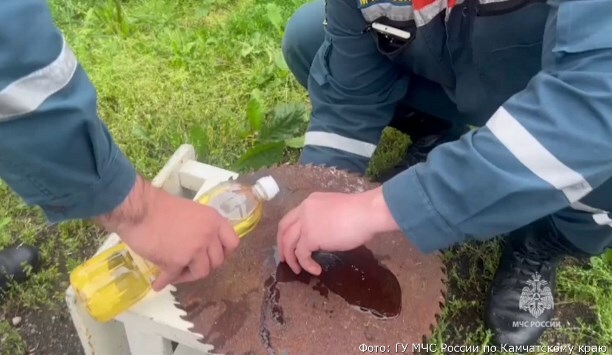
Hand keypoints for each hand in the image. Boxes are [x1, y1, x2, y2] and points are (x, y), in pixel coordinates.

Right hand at [93, 175, 239, 290]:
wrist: (139, 209)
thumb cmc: (161, 207)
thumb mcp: (192, 211)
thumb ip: (202, 227)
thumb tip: (203, 245)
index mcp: (214, 220)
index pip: (233, 243)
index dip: (224, 251)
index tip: (212, 254)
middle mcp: (208, 235)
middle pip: (217, 261)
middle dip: (204, 264)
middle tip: (191, 264)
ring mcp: (194, 249)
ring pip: (201, 272)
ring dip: (188, 275)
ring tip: (176, 272)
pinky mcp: (177, 261)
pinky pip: (175, 277)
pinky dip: (165, 281)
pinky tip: (158, 283)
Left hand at [276, 186, 398, 275]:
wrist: (368, 212)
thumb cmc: (361, 212)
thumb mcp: (337, 212)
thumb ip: (326, 220)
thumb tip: (326, 236)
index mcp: (311, 202)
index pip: (292, 217)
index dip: (288, 232)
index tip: (291, 244)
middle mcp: (304, 210)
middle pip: (283, 228)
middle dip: (282, 245)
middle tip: (285, 259)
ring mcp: (306, 223)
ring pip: (288, 243)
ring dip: (291, 259)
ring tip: (298, 270)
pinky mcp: (310, 237)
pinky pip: (301, 254)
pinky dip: (306, 265)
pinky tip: (316, 270)